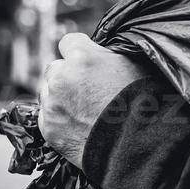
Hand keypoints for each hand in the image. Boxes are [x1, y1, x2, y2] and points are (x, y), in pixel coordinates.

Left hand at [39, 33, 150, 169]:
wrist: (138, 145)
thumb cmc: (142, 104)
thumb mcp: (131, 65)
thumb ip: (106, 55)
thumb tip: (98, 53)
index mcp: (82, 57)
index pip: (68, 42)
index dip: (79, 53)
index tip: (87, 63)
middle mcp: (62, 77)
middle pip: (55, 68)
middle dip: (67, 76)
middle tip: (86, 91)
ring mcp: (52, 104)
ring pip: (47, 93)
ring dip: (60, 98)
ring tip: (83, 111)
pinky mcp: (49, 128)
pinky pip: (46, 117)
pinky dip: (58, 120)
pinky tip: (77, 125)